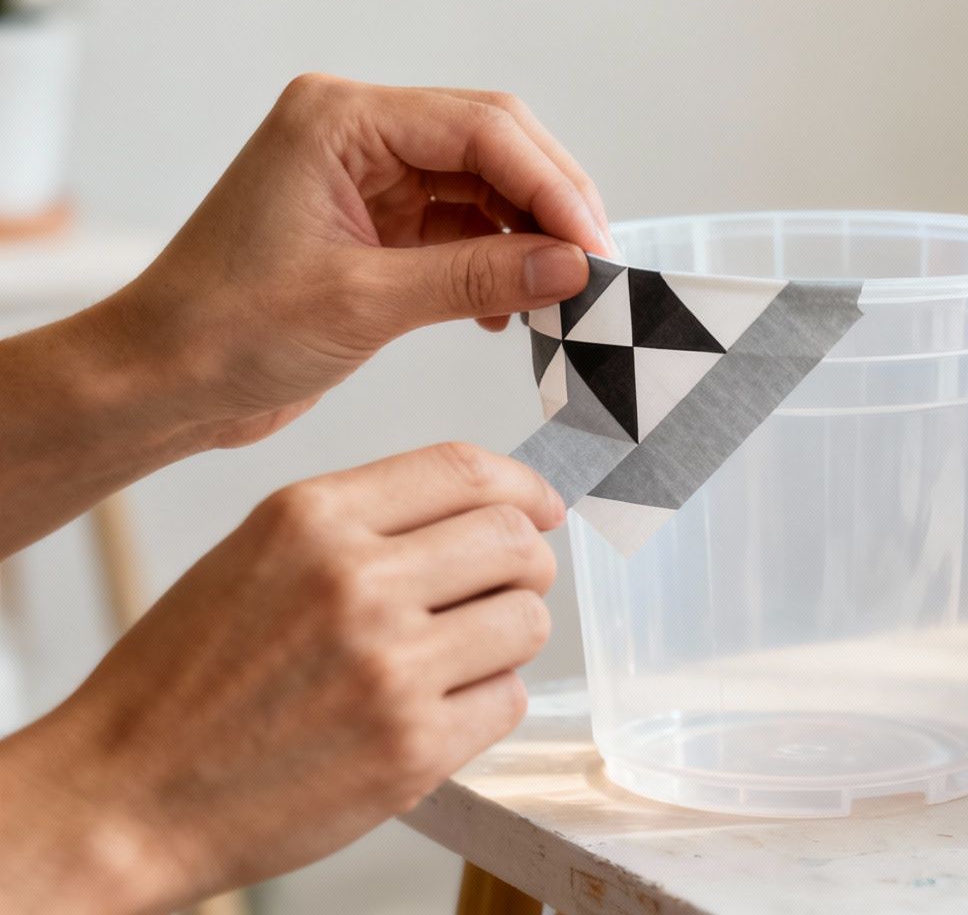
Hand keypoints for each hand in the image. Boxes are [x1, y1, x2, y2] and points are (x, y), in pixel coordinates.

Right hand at [0, 443, 561, 912]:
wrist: (124, 797)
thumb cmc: (187, 682)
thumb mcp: (255, 559)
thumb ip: (362, 526)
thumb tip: (486, 509)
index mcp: (311, 519)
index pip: (465, 470)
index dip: (523, 487)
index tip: (542, 508)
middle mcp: (356, 582)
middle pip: (514, 542)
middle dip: (524, 565)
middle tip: (503, 591)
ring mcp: (390, 667)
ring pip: (526, 620)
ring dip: (506, 638)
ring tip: (453, 659)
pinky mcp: (413, 748)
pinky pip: (507, 699)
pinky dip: (485, 704)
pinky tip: (432, 712)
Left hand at [117, 74, 614, 448]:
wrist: (158, 384)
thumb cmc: (226, 332)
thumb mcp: (364, 303)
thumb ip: (477, 276)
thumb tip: (575, 266)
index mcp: (340, 119)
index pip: (482, 128)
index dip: (552, 185)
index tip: (597, 248)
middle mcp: (358, 133)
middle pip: (494, 147)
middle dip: (551, 207)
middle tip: (598, 270)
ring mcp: (369, 177)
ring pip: (487, 189)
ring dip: (530, 240)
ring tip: (564, 297)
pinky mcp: (377, 224)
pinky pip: (464, 229)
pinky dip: (498, 265)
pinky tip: (511, 311)